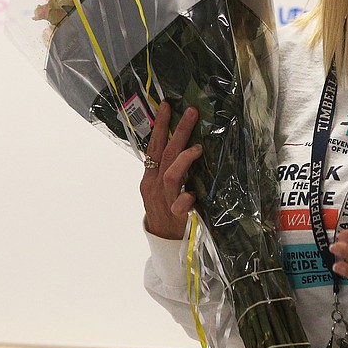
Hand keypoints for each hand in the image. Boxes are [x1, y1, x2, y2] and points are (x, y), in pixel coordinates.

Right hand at [139, 101, 202, 239]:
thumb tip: (184, 142)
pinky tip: (193, 194)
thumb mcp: (161, 187)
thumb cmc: (165, 210)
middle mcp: (154, 186)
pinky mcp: (176, 216)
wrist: (162, 241)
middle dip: (178, 131)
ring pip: (171, 174)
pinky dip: (187, 198)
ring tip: (197, 148)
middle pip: (165, 154)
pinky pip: (180, 204)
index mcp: (149, 177)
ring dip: (184, 159)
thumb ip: (169, 168)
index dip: (160, 126)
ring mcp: (164, 200)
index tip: (167, 105)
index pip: (154, 146)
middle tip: (191, 113)